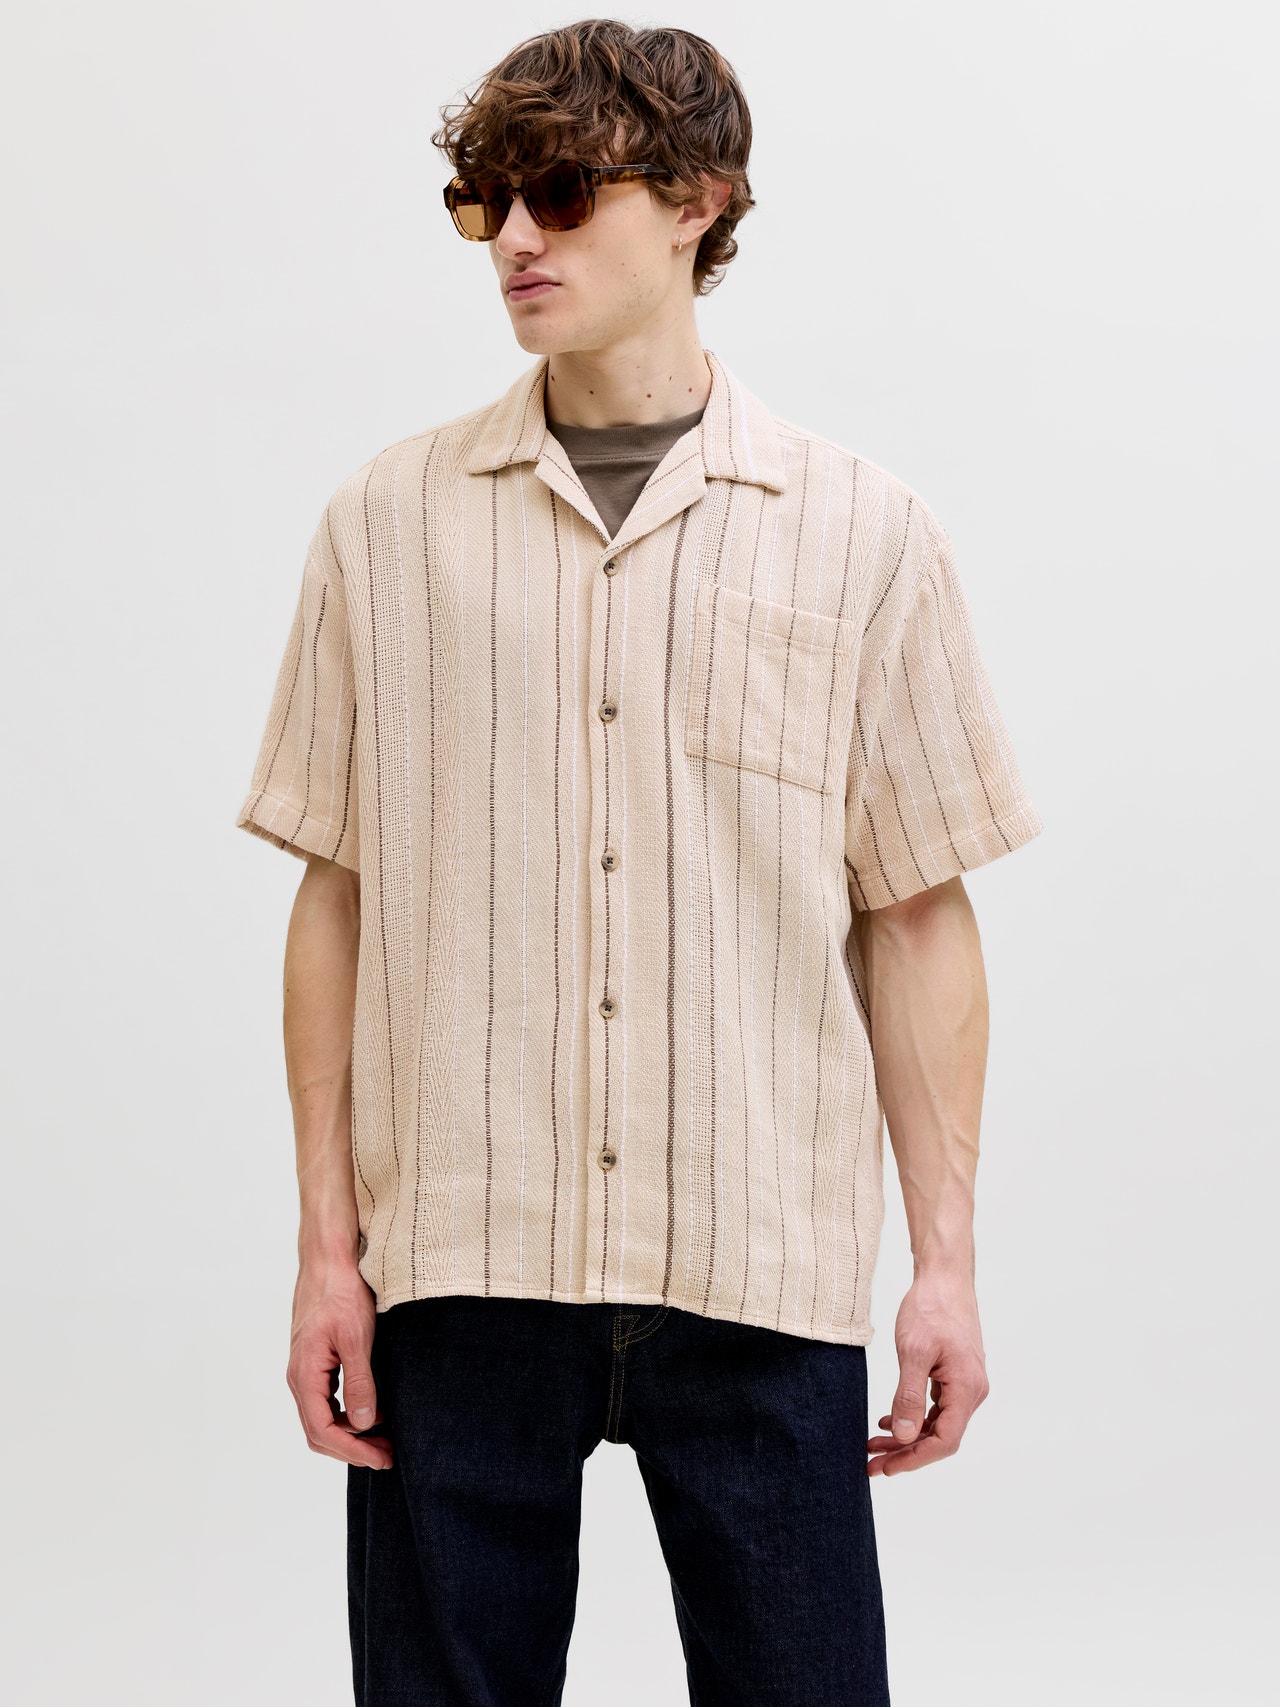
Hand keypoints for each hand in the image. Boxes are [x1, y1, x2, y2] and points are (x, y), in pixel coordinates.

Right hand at [286, 1258, 393, 1468]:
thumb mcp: (356, 1338)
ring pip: (322, 1417)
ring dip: (351, 1433)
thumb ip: (358, 1382)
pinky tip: (372, 1411)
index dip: (351, 1450)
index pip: (322, 1430)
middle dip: (352, 1448)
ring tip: (384, 1437)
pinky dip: (347, 1414)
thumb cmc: (340, 1293)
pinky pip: (326, 1400)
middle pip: (319, 1431)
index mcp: (305, 1374)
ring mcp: (306, 1370)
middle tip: (387, 1455)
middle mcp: (299, 1377)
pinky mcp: (315, 1362)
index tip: (381, 1458)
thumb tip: (363, 1422)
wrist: (328, 1261)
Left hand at [866, 1274, 988, 1475]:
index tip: (886, 1468)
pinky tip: (889, 1419)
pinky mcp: (956, 1374)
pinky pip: (937, 1407)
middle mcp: (973, 1391)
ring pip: (937, 1423)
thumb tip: (905, 1438)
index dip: (915, 1460)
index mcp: (967, 1389)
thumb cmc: (931, 1307)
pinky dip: (914, 1417)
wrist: (944, 1276)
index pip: (944, 1441)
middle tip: (872, 1464)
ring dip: (907, 1437)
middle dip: (906, 1453)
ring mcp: (966, 1383)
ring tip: (873, 1444)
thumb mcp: (913, 1352)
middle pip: (940, 1437)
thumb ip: (909, 1397)